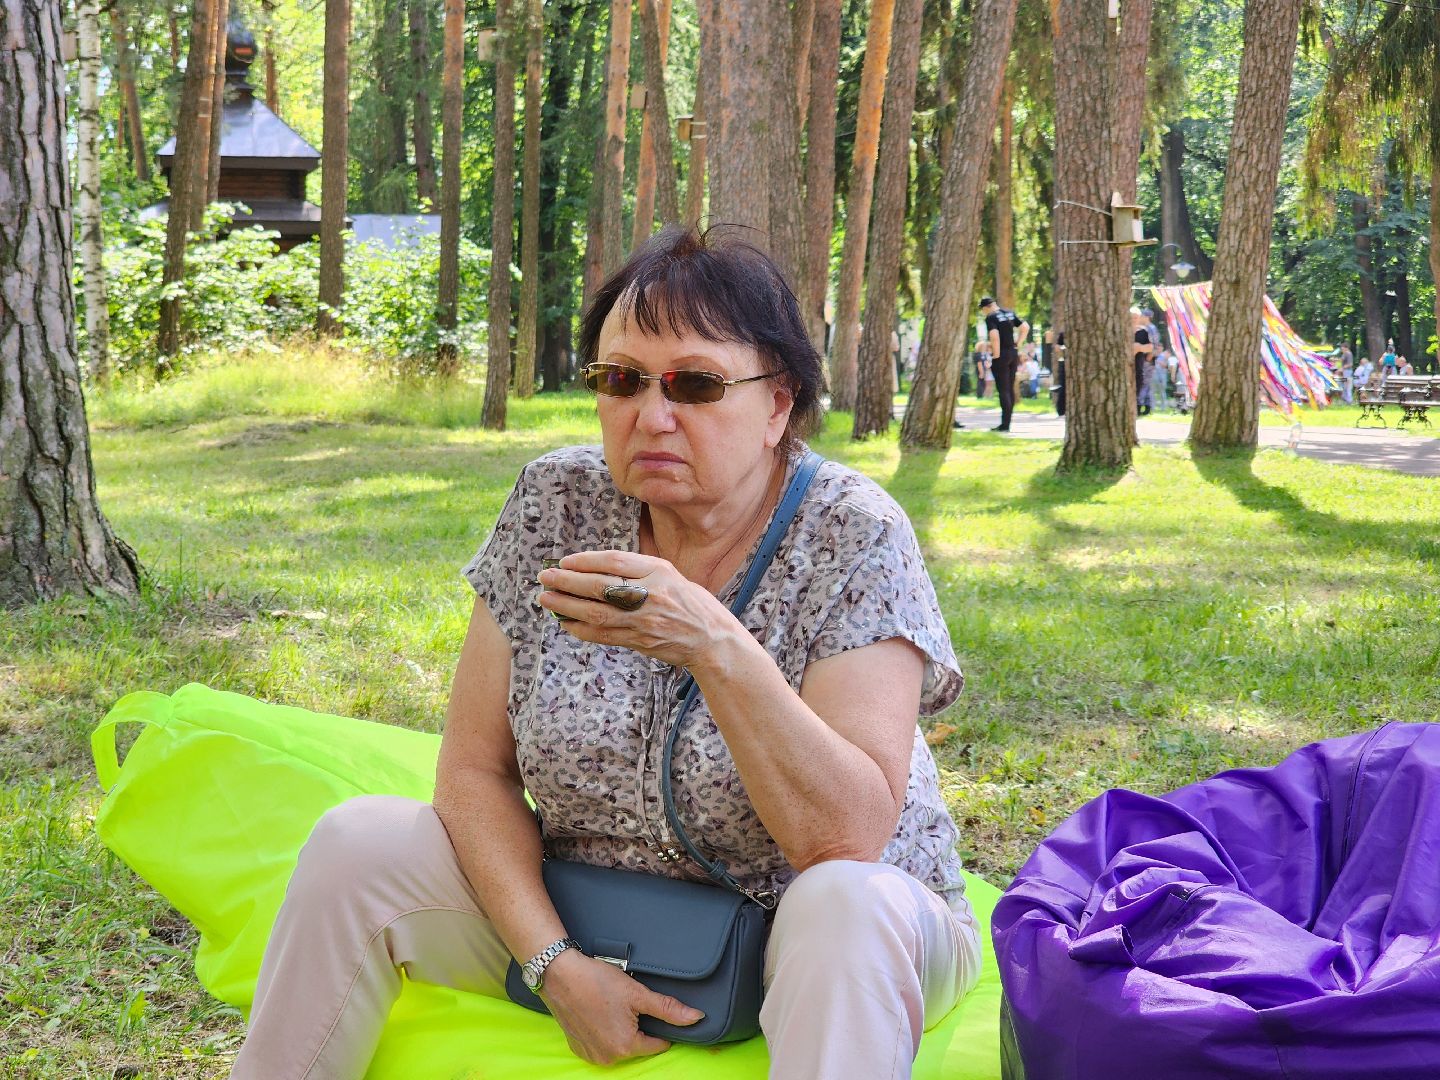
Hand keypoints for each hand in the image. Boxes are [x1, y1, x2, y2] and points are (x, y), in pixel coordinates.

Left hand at [537, 550, 744, 671]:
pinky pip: (603, 635)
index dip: (586, 560)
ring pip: (596, 612)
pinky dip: (580, 629)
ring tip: (546, 599)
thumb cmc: (692, 604)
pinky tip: (565, 623)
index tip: (566, 561)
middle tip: (545, 577)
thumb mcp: (671, 575)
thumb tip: (597, 568)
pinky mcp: (639, 641)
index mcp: (660, 572)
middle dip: (567, 581)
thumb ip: (640, 570)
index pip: (615, 562)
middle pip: (600, 586)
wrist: (712, 641)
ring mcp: (644, 620)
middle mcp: (651, 594)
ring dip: (566, 606)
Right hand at [541, 950, 703, 1065]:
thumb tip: (696, 1018)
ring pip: (619, 1045)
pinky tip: (598, 1013)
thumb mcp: (638, 993)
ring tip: (611, 1006)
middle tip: (626, 1003)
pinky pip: (600, 1045)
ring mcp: (591, 1055)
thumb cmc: (597, 981)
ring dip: (620, 1030)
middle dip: (637, 1026)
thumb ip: (669, 1009)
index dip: (659, 1026)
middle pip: (637, 1045)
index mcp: (626, 1046)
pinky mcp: (578, 1048)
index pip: (657, 1044)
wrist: (560, 975)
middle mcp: (608, 1057)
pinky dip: (603, 1032)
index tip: (650, 1010)